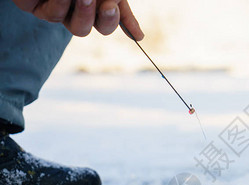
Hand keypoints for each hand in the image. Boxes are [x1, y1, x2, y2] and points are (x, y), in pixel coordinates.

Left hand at [12, 0, 143, 39]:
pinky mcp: (29, 4)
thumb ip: (122, 10)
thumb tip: (139, 37)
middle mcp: (72, 13)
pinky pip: (42, 8)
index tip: (111, 5)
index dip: (109, 20)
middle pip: (81, 30)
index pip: (104, 26)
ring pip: (63, 20)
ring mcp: (50, 9)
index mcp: (93, 10)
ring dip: (71, 5)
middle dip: (89, 16)